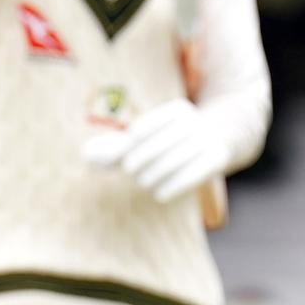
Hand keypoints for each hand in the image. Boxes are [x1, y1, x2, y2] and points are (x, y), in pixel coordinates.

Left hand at [83, 99, 229, 202]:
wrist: (218, 139)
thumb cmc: (170, 142)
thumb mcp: (145, 141)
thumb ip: (116, 148)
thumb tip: (86, 156)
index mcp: (175, 110)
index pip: (147, 127)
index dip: (131, 143)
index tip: (124, 156)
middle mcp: (193, 122)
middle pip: (160, 144)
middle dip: (141, 159)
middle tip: (131, 171)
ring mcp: (207, 140)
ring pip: (174, 160)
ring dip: (154, 174)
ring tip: (144, 182)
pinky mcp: (216, 159)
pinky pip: (191, 175)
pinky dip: (171, 187)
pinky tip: (158, 194)